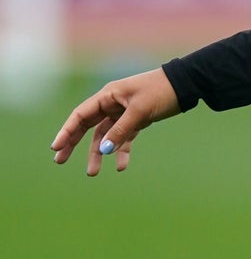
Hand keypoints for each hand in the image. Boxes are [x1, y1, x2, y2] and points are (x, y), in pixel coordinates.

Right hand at [50, 67, 180, 175]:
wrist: (186, 85)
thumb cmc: (161, 91)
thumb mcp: (139, 111)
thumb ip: (120, 131)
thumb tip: (103, 150)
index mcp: (108, 96)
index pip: (80, 115)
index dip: (66, 131)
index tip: (56, 147)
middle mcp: (112, 104)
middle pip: (87, 126)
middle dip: (74, 144)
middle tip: (59, 161)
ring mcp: (124, 113)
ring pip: (105, 136)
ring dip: (99, 153)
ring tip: (93, 173)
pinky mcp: (137, 120)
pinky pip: (124, 138)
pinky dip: (121, 151)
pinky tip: (121, 166)